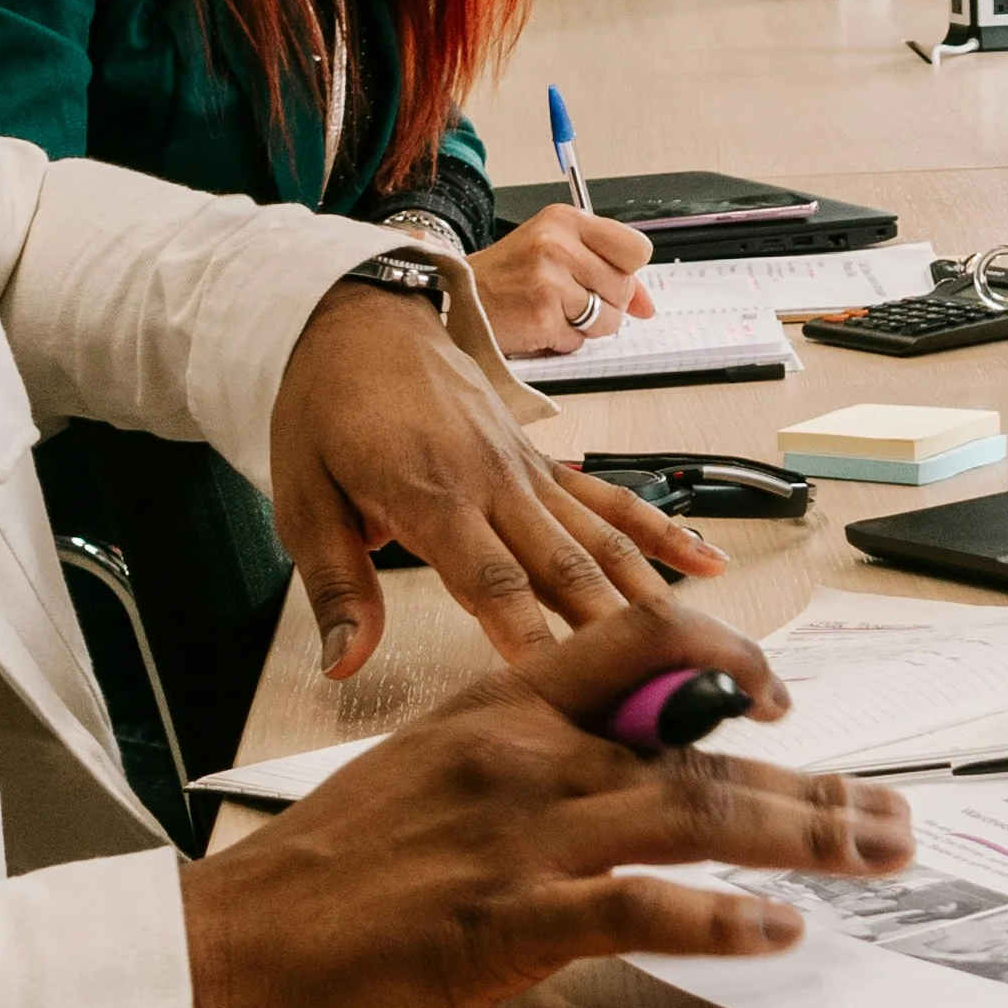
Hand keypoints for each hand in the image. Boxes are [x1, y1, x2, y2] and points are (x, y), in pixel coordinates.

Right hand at [181, 602, 915, 1007]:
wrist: (237, 944)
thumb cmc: (337, 864)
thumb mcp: (437, 763)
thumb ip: (538, 746)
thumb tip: (639, 754)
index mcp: (506, 703)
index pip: (647, 637)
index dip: (736, 657)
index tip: (791, 698)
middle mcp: (528, 754)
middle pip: (704, 738)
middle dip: (816, 778)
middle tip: (890, 811)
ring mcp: (523, 836)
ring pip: (697, 811)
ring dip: (806, 836)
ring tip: (876, 857)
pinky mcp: (511, 921)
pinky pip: (645, 909)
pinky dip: (726, 918)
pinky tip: (781, 928)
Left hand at [271, 282, 708, 679]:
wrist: (363, 319)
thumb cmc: (328, 405)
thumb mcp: (304, 499)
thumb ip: (337, 586)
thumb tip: (346, 660)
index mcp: (433, 497)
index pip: (492, 583)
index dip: (529, 639)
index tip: (558, 689)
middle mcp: (494, 483)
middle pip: (565, 567)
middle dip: (612, 631)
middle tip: (656, 679)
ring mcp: (527, 471)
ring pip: (601, 537)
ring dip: (647, 592)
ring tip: (693, 638)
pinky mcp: (541, 463)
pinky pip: (610, 499)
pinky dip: (660, 531)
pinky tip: (703, 560)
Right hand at [470, 207, 658, 357]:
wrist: (459, 295)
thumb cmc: (509, 273)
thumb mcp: (558, 250)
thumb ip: (609, 270)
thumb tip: (648, 305)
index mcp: (566, 219)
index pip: (637, 249)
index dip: (627, 271)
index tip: (607, 275)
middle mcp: (558, 244)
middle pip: (624, 288)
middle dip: (604, 301)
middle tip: (568, 295)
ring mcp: (548, 281)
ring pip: (608, 319)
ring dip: (586, 325)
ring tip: (554, 310)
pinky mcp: (540, 316)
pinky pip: (579, 341)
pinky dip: (562, 340)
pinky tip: (539, 323)